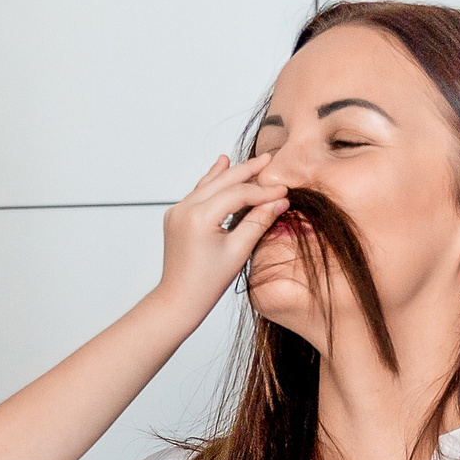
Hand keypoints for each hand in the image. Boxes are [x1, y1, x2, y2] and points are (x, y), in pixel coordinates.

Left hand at [151, 155, 287, 322]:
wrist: (178, 299)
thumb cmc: (207, 283)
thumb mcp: (238, 251)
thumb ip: (258, 222)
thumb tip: (280, 202)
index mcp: (199, 218)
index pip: (238, 194)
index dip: (263, 191)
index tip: (283, 190)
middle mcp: (184, 209)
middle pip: (223, 182)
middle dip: (248, 171)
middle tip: (269, 159)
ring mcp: (177, 211)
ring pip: (209, 184)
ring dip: (230, 173)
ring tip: (250, 160)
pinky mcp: (175, 216)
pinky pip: (198, 193)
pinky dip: (213, 182)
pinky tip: (221, 166)